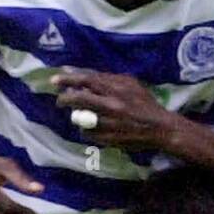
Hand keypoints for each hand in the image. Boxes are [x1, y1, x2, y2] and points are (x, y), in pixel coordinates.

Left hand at [52, 69, 176, 150]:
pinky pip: (87, 134)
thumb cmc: (144, 103)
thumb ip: (106, 78)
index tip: (55, 80)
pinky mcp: (108, 139)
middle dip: (65, 99)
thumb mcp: (129, 84)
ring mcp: (109, 124)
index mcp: (117, 90)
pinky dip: (86, 129)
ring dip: (77, 116)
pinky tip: (92, 127)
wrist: (159, 128)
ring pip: (81, 119)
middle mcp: (111, 106)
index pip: (87, 80)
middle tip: (60, 100)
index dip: (68, 79)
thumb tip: (81, 74)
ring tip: (81, 114)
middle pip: (79, 100)